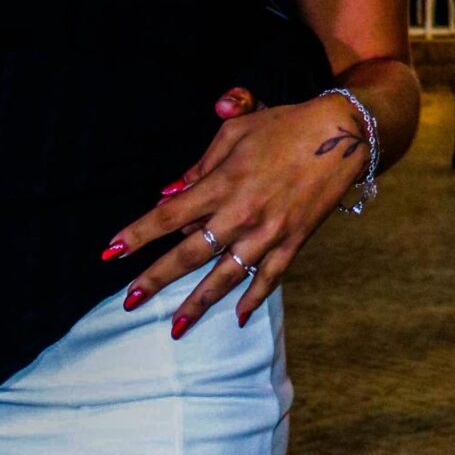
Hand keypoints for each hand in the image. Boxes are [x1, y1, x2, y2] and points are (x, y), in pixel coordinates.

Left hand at [104, 94, 369, 336]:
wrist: (343, 134)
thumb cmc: (283, 127)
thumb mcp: (235, 133)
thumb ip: (200, 166)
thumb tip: (169, 194)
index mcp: (222, 184)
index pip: (168, 216)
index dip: (137, 235)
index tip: (110, 252)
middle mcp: (241, 214)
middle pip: (190, 254)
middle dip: (156, 279)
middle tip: (129, 302)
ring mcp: (269, 232)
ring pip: (226, 276)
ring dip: (199, 303)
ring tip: (176, 328)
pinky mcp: (294, 242)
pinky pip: (269, 278)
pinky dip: (253, 299)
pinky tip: (235, 318)